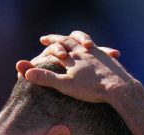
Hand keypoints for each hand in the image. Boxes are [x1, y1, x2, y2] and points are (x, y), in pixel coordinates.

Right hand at [15, 31, 135, 103]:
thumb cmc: (90, 88)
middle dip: (61, 38)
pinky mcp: (110, 60)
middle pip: (71, 40)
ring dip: (80, 39)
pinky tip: (98, 54)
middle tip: (53, 38)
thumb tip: (25, 72)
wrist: (118, 87)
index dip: (50, 42)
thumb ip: (45, 77)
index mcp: (73, 55)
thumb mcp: (64, 84)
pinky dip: (97, 50)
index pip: (58, 44)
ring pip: (86, 42)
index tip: (43, 39)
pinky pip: (101, 51)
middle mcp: (85, 50)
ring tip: (78, 41)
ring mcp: (99, 54)